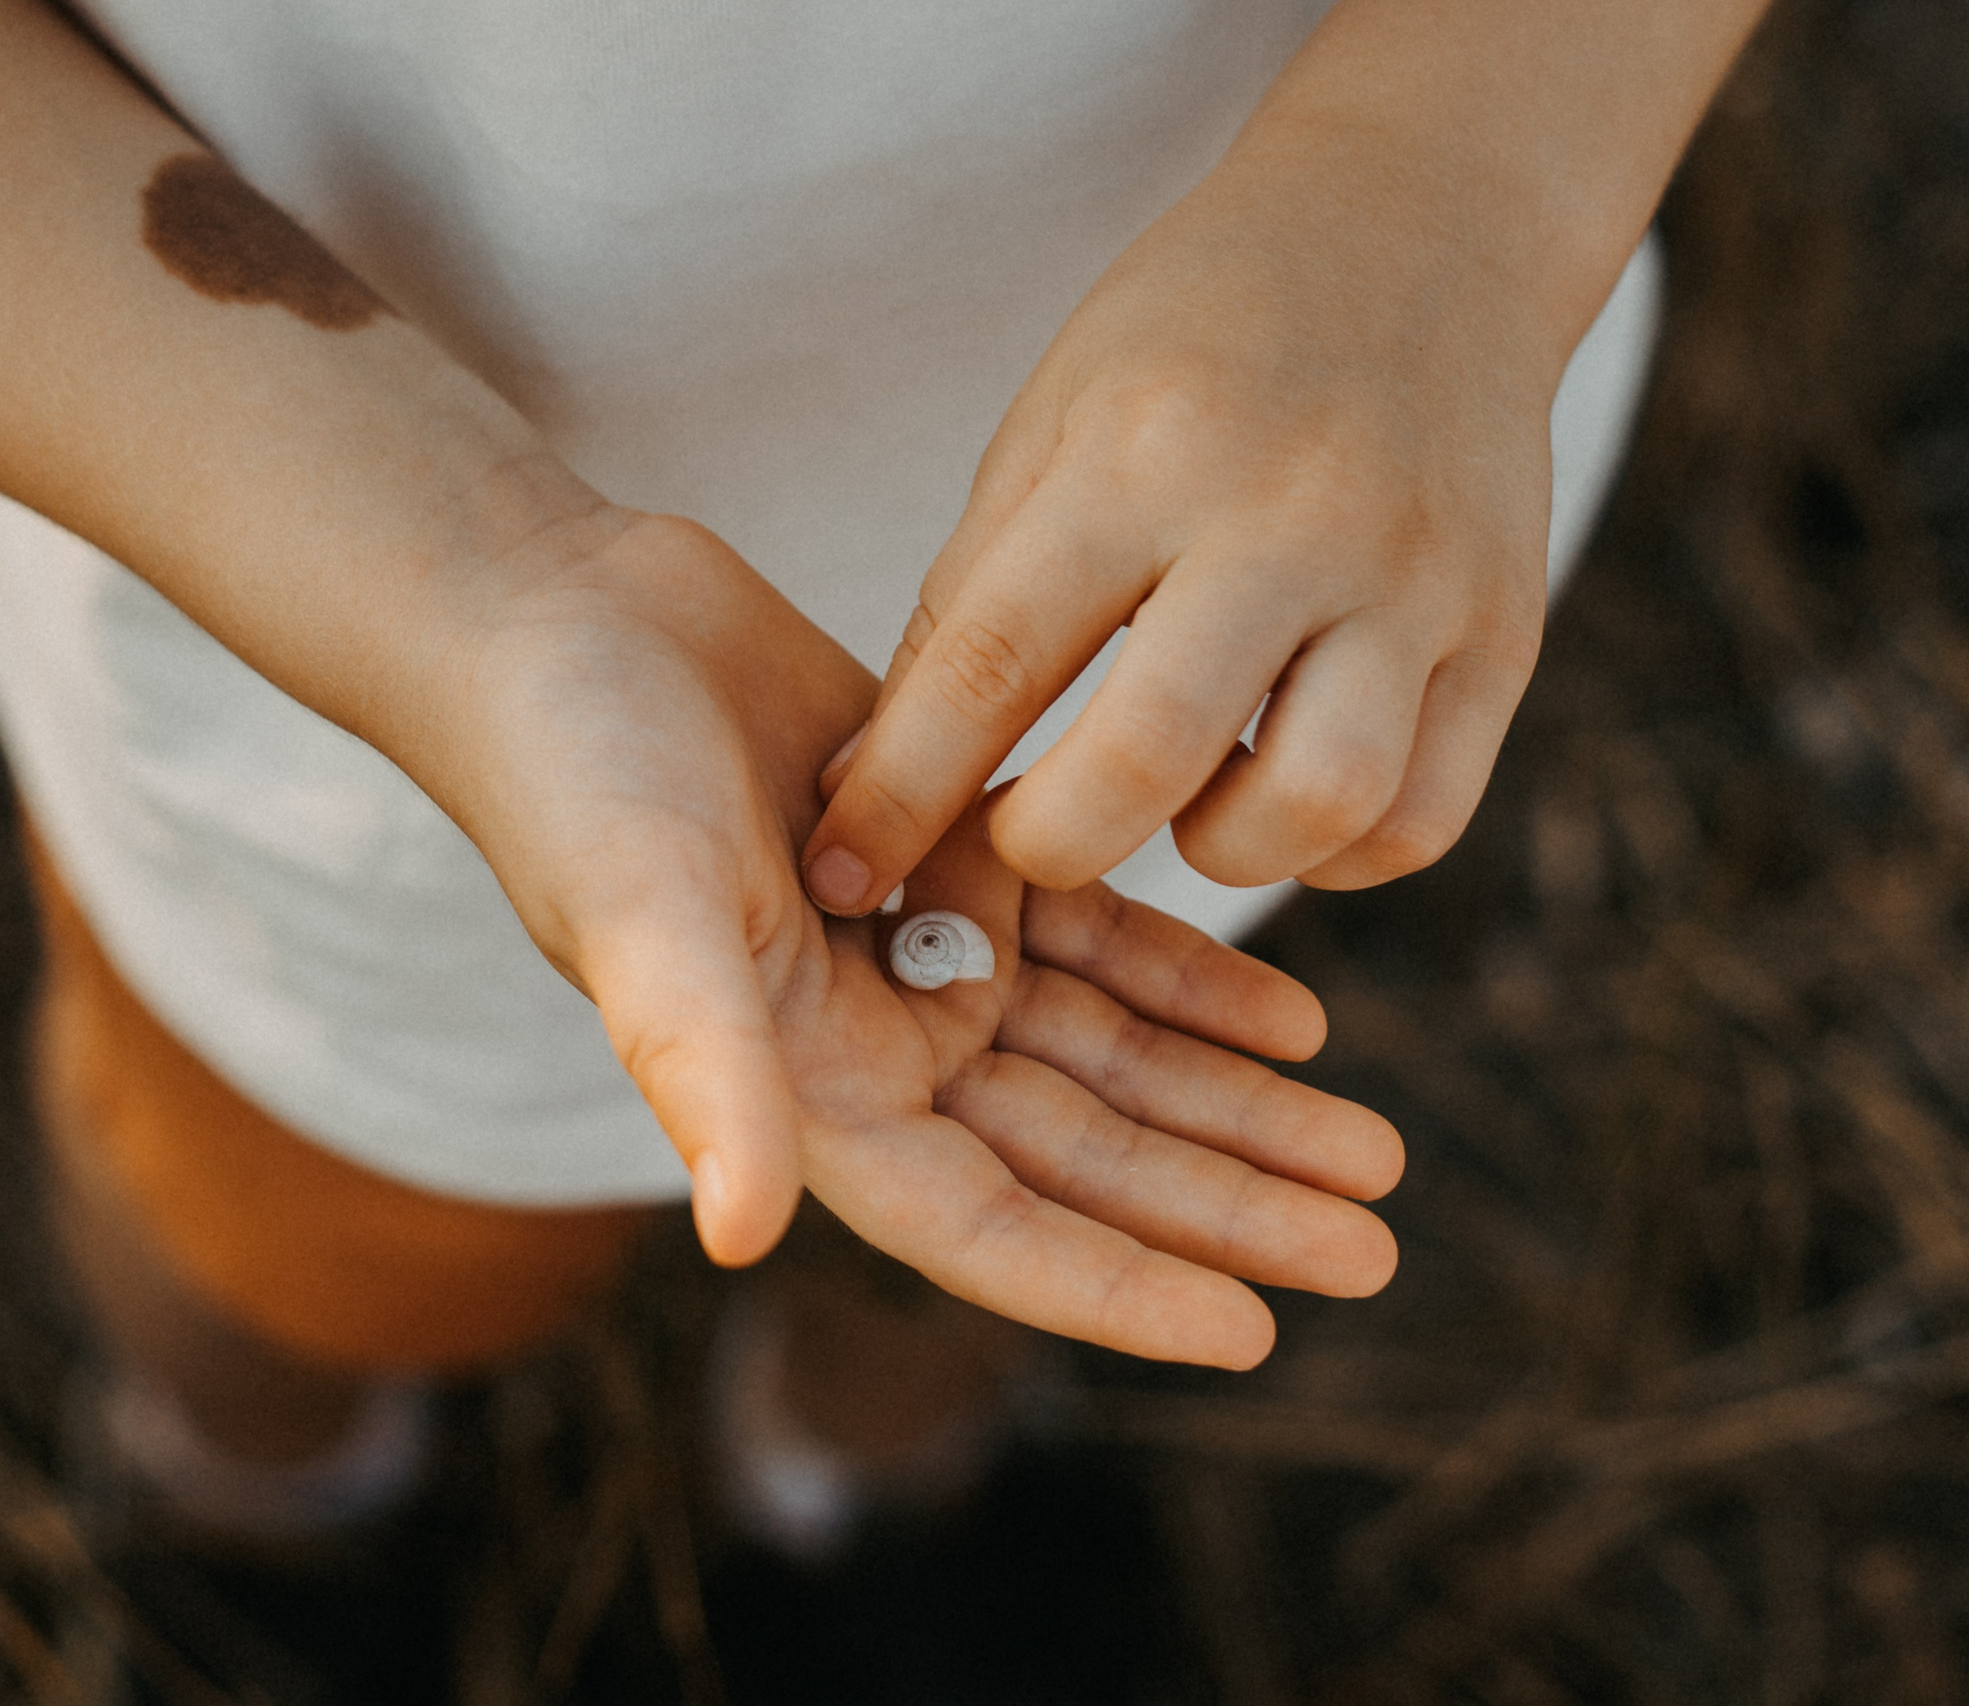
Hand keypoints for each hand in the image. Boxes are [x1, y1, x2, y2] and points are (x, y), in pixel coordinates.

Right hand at [433, 510, 1400, 1365]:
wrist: (556, 612)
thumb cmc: (573, 774)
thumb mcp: (643, 917)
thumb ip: (703, 1070)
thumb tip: (741, 1234)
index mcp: (805, 1089)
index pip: (987, 1223)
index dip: (1116, 1283)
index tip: (1255, 1329)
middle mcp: (872, 1041)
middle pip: (1082, 1152)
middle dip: (1223, 1202)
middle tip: (1374, 1245)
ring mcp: (917, 949)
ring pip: (1110, 1051)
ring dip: (1233, 1100)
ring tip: (1368, 1148)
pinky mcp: (951, 851)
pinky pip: (1096, 936)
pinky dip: (1189, 976)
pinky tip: (1294, 1017)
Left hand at [804, 146, 1565, 911]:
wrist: (1425, 229)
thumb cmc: (1197, 344)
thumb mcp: (1054, 425)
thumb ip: (972, 605)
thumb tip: (869, 789)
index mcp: (1143, 451)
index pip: (994, 662)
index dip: (901, 793)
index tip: (842, 872)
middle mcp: (1291, 513)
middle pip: (1153, 759)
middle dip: (1053, 844)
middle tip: (1027, 835)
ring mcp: (1417, 576)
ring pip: (1317, 807)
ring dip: (1216, 850)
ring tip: (1176, 799)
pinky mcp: (1505, 631)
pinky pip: (1417, 817)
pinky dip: (1332, 850)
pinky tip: (1276, 795)